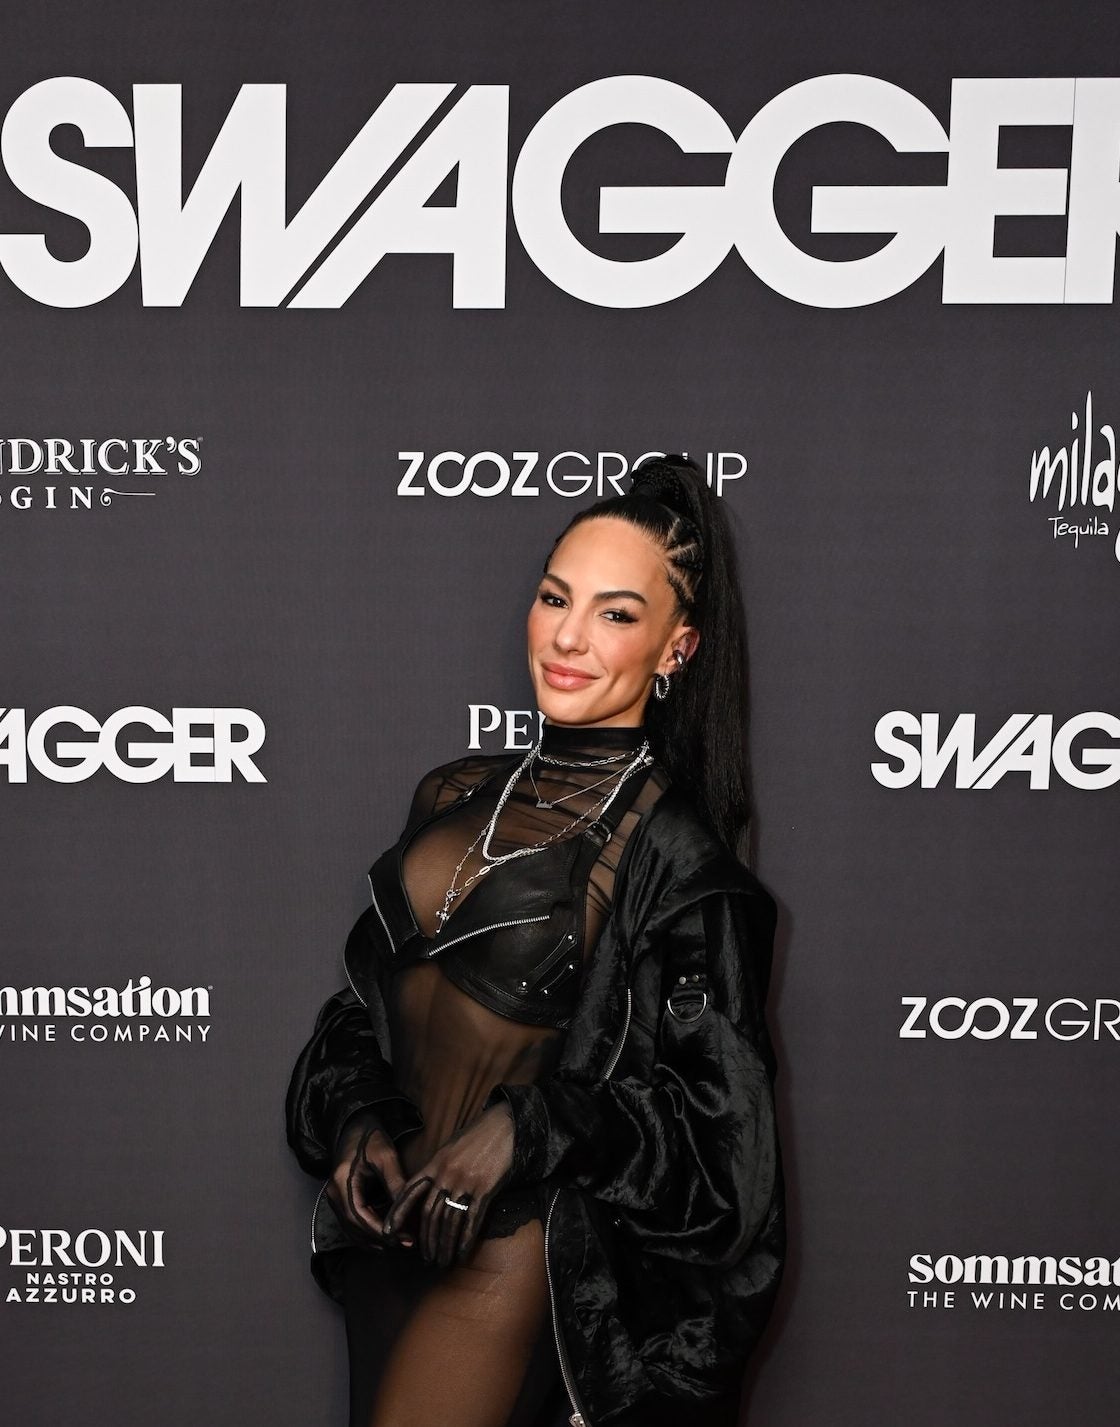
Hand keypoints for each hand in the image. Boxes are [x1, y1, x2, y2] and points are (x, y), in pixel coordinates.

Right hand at [326, 1110, 413, 1246]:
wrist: (355, 1127)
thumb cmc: (371, 1138)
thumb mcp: (386, 1156)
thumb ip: (395, 1182)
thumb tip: (408, 1210)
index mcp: (342, 1182)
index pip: (359, 1217)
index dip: (381, 1232)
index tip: (403, 1239)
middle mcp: (334, 1194)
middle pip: (354, 1229)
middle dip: (380, 1240)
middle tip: (406, 1244)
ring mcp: (334, 1199)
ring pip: (351, 1231)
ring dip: (374, 1241)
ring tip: (399, 1243)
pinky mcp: (339, 1201)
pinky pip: (351, 1225)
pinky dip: (367, 1234)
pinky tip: (386, 1236)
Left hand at [384, 1103, 514, 1266]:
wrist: (505, 1125)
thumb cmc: (478, 1136)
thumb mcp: (450, 1147)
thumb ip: (437, 1168)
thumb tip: (429, 1190)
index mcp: (434, 1163)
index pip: (409, 1192)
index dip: (398, 1213)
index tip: (388, 1232)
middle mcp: (445, 1174)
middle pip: (430, 1213)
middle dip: (426, 1240)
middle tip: (426, 1258)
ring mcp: (464, 1182)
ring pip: (449, 1221)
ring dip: (444, 1245)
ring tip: (442, 1261)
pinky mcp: (484, 1189)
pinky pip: (471, 1220)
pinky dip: (465, 1240)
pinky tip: (462, 1253)